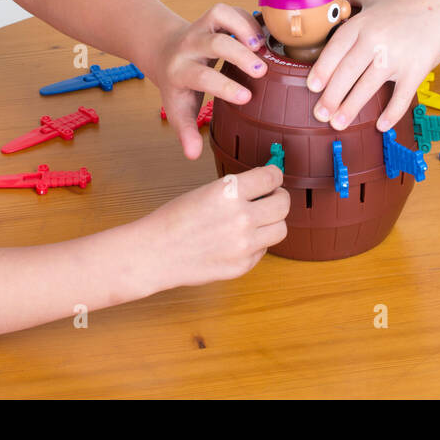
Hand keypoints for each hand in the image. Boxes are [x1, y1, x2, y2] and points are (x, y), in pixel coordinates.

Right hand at [141, 165, 288, 287]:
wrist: (156, 252)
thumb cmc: (175, 219)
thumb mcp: (207, 191)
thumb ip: (237, 189)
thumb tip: (265, 185)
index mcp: (230, 191)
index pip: (272, 177)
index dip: (275, 175)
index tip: (273, 177)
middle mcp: (242, 217)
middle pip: (283, 203)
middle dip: (279, 197)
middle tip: (272, 197)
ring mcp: (244, 245)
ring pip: (281, 229)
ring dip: (273, 221)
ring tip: (259, 219)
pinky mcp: (243, 265)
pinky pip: (264, 249)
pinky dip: (258, 243)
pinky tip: (240, 239)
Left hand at [152, 3, 267, 158]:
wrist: (163, 51)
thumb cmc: (177, 85)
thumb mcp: (177, 109)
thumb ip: (186, 131)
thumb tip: (192, 156)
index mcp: (181, 71)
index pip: (202, 77)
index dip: (224, 87)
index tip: (247, 97)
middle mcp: (190, 46)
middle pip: (214, 43)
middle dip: (238, 54)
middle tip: (261, 69)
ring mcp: (201, 26)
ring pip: (219, 15)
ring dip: (243, 26)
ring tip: (262, 45)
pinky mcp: (213, 16)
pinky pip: (230, 9)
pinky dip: (247, 18)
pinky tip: (262, 37)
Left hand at [305, 0, 439, 133]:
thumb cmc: (411, 1)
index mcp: (363, 24)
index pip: (335, 49)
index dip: (322, 70)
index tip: (312, 87)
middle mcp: (375, 40)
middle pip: (346, 73)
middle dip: (331, 96)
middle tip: (320, 114)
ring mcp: (396, 56)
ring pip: (367, 87)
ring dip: (351, 108)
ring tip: (338, 124)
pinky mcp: (416, 69)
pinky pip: (401, 96)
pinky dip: (391, 113)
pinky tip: (381, 126)